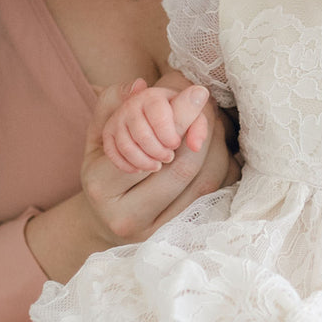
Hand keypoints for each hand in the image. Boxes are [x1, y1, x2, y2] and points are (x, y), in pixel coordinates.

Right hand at [82, 79, 238, 245]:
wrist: (107, 222)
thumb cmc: (105, 170)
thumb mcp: (98, 135)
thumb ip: (111, 104)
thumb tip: (139, 85)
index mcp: (100, 186)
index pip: (147, 146)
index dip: (178, 119)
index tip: (197, 93)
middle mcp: (125, 216)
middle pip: (181, 168)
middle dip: (203, 132)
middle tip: (211, 109)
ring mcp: (155, 233)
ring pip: (203, 184)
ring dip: (217, 149)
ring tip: (215, 126)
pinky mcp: (179, 236)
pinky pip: (214, 198)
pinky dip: (222, 170)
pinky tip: (217, 152)